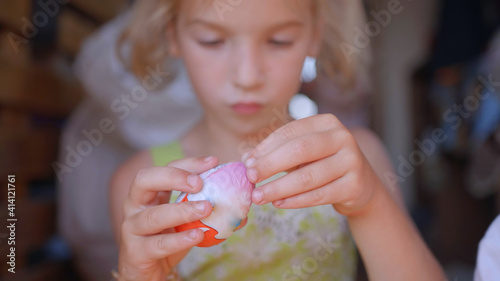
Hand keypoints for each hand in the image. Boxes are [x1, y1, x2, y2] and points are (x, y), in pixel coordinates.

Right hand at [118, 156, 216, 280]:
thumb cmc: (168, 240)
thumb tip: (242, 202)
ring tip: (206, 208)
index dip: (187, 164)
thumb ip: (206, 207)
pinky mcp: (136, 252)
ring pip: (154, 215)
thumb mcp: (186, 220)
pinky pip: (158, 244)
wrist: (150, 273)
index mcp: (147, 193)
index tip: (213, 162)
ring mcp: (132, 228)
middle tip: (200, 183)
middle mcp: (134, 206)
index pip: (164, 168)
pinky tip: (198, 235)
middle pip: (144, 180)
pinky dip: (179, 239)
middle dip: (173, 177)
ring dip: (182, 210)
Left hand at [242, 114, 380, 215]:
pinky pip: (319, 195)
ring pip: (308, 176)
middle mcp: (342, 137)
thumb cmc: (323, 164)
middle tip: (250, 178)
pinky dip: (295, 200)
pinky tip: (279, 203)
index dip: (266, 148)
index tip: (247, 163)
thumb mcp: (303, 153)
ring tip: (259, 196)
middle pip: (299, 151)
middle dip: (270, 165)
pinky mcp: (354, 185)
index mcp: (326, 123)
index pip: (290, 132)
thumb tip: (247, 160)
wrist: (361, 185)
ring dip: (279, 187)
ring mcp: (351, 161)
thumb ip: (277, 153)